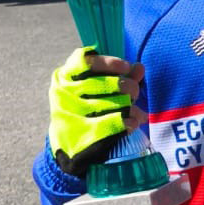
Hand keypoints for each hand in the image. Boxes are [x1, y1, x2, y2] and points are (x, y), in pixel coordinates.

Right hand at [48, 46, 145, 176]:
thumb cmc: (88, 105)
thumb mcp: (99, 86)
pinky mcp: (82, 134)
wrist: (68, 142)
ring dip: (132, 106)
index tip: (126, 67)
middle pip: (108, 83)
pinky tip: (134, 122)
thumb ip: (120, 75)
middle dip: (130, 87)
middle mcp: (64, 93)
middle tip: (134, 93)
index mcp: (65, 76)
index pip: (86, 62)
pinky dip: (131, 122)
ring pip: (116, 103)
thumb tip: (139, 67)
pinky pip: (116, 123)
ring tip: (136, 111)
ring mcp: (71, 113)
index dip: (109, 63)